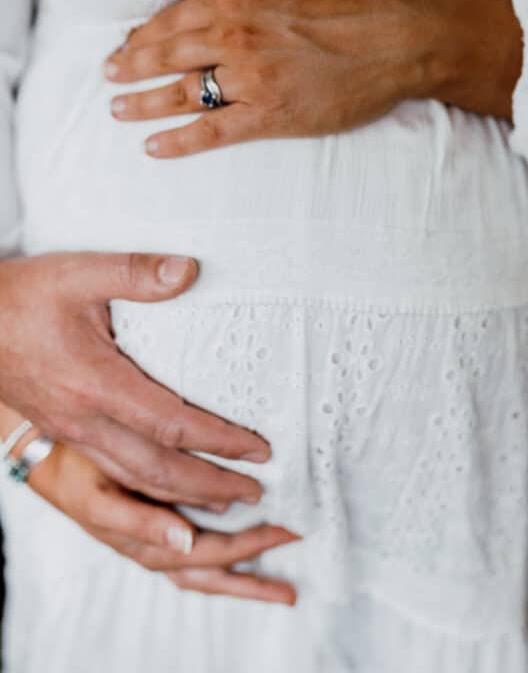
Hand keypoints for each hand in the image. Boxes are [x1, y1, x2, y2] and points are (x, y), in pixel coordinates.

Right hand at [0, 252, 270, 509]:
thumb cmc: (20, 296)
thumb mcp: (79, 272)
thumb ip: (136, 272)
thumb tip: (190, 271)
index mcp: (96, 384)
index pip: (173, 425)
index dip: (220, 440)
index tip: (259, 448)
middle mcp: (85, 420)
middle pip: (157, 470)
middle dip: (210, 485)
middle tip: (255, 492)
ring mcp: (70, 431)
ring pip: (133, 480)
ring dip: (181, 496)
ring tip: (222, 502)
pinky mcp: (62, 431)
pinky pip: (112, 474)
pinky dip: (148, 490)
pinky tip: (165, 486)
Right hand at [25, 441, 298, 603]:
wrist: (49, 459)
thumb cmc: (77, 473)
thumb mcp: (102, 499)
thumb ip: (141, 521)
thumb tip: (185, 540)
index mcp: (149, 541)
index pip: (211, 554)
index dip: (251, 544)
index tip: (287, 525)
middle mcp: (157, 549)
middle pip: (217, 567)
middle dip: (258, 562)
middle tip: (298, 541)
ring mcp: (156, 545)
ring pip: (208, 573)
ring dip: (246, 579)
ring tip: (285, 588)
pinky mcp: (152, 536)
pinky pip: (194, 561)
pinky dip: (224, 568)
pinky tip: (249, 562)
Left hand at [103, 0, 522, 158]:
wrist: (399, 37)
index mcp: (236, 1)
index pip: (172, 20)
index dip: (142, 35)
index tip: (125, 44)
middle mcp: (236, 40)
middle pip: (167, 57)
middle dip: (131, 68)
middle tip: (107, 77)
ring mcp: (252, 81)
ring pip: (182, 94)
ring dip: (142, 103)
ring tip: (116, 110)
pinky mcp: (272, 115)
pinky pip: (214, 132)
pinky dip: (179, 141)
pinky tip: (154, 146)